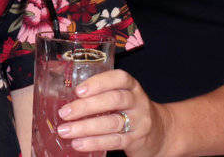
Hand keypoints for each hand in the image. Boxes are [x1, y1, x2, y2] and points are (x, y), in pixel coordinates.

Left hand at [55, 69, 173, 155]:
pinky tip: (78, 143)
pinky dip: (94, 143)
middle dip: (86, 107)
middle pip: (114, 100)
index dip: (98, 82)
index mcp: (132, 86)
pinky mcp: (136, 140)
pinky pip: (114, 141)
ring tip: (65, 131)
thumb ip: (100, 93)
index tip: (78, 90)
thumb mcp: (121, 96)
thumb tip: (62, 95)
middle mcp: (138, 102)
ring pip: (112, 123)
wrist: (161, 132)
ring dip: (85, 127)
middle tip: (64, 113)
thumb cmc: (130, 110)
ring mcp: (139, 122)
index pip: (119, 78)